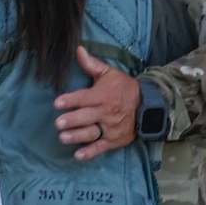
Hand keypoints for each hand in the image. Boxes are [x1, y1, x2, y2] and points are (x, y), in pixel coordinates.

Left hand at [54, 45, 140, 160]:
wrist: (148, 105)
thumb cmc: (123, 87)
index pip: (84, 97)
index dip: (71, 100)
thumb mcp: (109, 73)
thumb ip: (91, 64)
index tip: (57, 102)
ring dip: (77, 136)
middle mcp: (106, 112)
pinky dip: (90, 152)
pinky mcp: (113, 140)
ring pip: (92, 132)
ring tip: (63, 138)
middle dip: (73, 120)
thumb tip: (78, 49)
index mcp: (103, 95)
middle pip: (87, 116)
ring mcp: (110, 127)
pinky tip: (78, 155)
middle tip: (58, 123)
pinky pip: (101, 147)